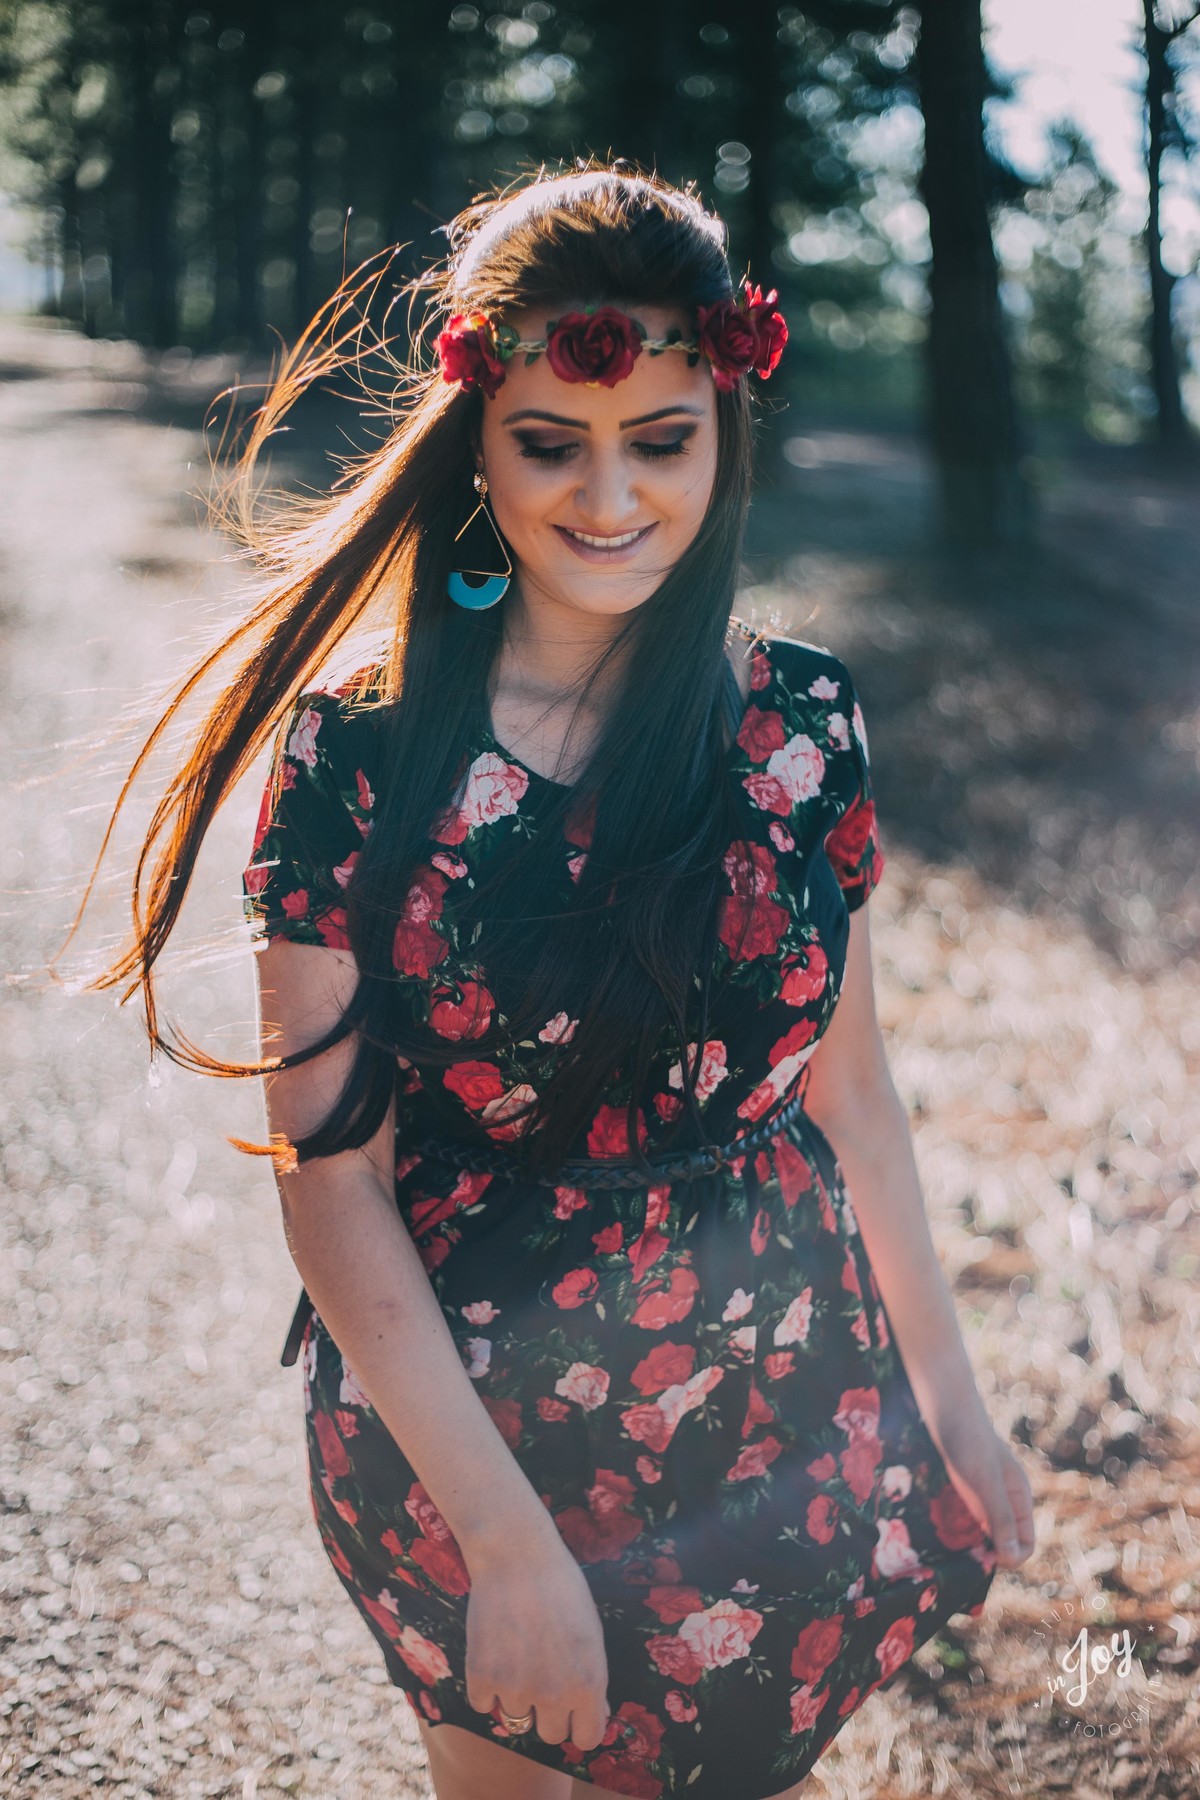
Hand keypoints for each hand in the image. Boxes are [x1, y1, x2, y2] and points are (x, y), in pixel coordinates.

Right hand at [464, 1525, 609, 1750]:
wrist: (517, 1555)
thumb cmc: (561, 1588)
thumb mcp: (591, 1633)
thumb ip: (592, 1678)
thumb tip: (596, 1712)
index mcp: (589, 1684)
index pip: (587, 1739)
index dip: (579, 1725)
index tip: (572, 1711)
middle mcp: (554, 1694)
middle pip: (550, 1734)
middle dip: (547, 1712)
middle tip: (540, 1677)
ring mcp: (516, 1689)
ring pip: (516, 1720)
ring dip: (515, 1696)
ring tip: (516, 1654)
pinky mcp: (482, 1678)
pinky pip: (483, 1704)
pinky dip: (486, 1686)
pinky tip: (494, 1653)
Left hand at [925, 1396, 1035, 1571]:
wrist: (946, 1409)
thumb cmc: (969, 1443)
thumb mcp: (986, 1483)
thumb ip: (1001, 1518)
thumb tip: (1012, 1558)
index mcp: (1019, 1498)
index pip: (1025, 1545)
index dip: (1009, 1557)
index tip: (983, 1556)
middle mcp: (1004, 1501)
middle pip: (1004, 1543)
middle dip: (987, 1553)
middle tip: (961, 1554)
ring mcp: (984, 1497)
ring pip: (984, 1534)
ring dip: (970, 1544)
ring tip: (949, 1543)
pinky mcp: (965, 1492)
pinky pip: (967, 1521)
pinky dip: (958, 1530)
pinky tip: (941, 1529)